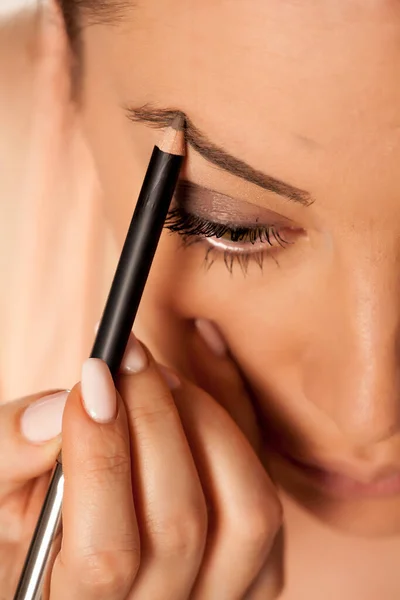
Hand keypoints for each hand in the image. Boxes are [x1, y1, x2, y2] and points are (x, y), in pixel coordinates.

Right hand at [5, 324, 282, 598]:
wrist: (79, 556)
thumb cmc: (35, 529)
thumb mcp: (1, 500)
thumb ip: (12, 456)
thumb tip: (57, 411)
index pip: (104, 554)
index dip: (101, 458)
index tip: (94, 377)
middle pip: (180, 523)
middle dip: (154, 420)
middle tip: (131, 359)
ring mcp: (220, 599)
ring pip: (246, 512)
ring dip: (206, 425)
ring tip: (165, 380)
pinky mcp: (256, 572)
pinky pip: (268, 498)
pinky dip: (243, 429)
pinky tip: (199, 388)